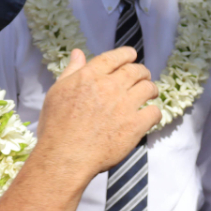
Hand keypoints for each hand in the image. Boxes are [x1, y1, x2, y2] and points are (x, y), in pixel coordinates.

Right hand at [36, 47, 159, 181]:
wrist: (64, 157)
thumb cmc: (56, 127)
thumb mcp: (57, 93)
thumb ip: (71, 71)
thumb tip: (78, 53)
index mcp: (90, 76)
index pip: (115, 57)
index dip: (127, 54)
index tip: (132, 56)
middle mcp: (110, 87)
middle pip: (135, 70)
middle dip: (142, 71)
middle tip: (143, 76)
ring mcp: (124, 106)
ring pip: (148, 88)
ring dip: (151, 89)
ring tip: (151, 93)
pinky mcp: (134, 126)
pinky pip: (154, 113)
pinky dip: (154, 112)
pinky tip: (150, 115)